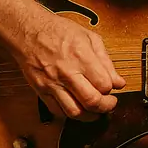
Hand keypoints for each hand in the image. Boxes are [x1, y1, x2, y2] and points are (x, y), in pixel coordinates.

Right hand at [11, 14, 125, 120]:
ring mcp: (53, 83)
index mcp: (82, 57)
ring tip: (96, 110)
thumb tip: (118, 82)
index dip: (112, 89)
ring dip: (89, 115)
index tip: (113, 88)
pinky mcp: (41, 91)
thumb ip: (106, 61)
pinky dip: (70, 114)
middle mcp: (67, 73)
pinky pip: (57, 111)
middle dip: (106, 107)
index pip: (104, 84)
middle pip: (91, 101)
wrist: (29, 32)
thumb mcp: (90, 38)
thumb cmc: (59, 31)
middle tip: (110, 104)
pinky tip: (78, 107)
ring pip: (74, 112)